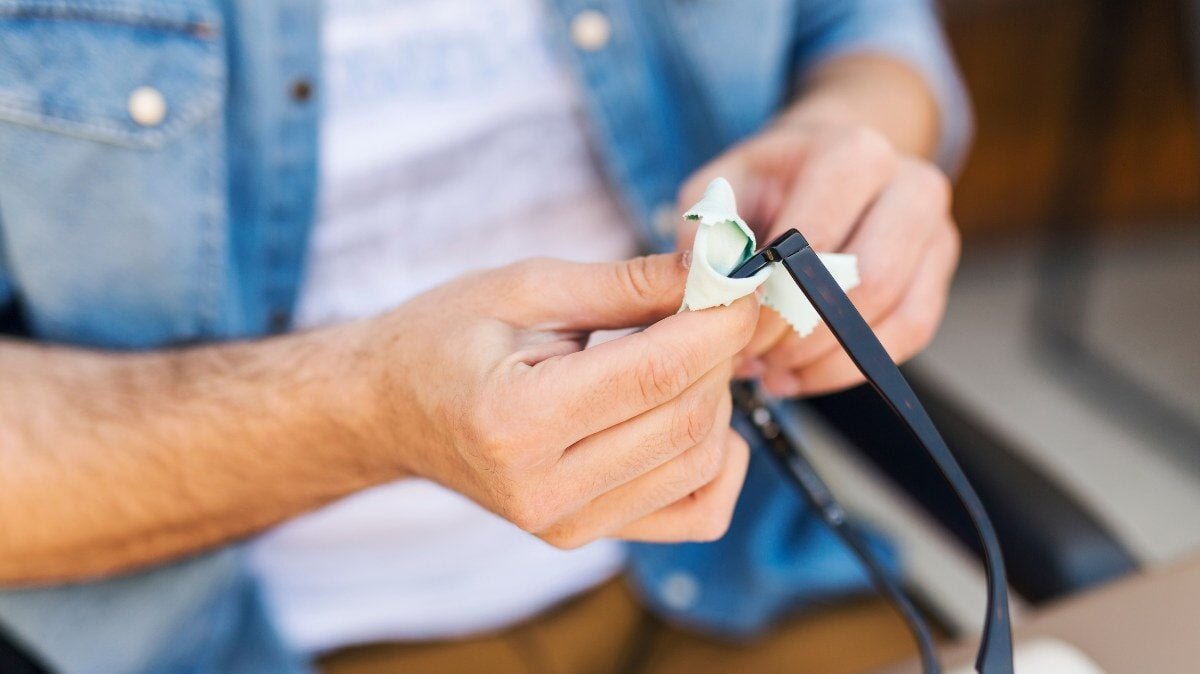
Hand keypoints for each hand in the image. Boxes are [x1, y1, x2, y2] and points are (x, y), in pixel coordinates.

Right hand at [356, 254, 758, 547]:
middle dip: (721, 353)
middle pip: (686, 420)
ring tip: (686, 351)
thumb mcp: (525, 287)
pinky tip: (695, 416)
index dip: (717, 323)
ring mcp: (567, 524)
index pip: (656, 374)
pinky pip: (694, 513)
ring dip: (718, 398)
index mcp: (516, 422)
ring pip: (699, 463)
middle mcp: (544, 489)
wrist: (389, 408)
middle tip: (715, 304)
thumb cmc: (443, 338)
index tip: (742, 282)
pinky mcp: (584, 535)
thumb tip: (714, 270)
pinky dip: (718, 463)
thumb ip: (626, 283)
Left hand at [677, 114, 959, 397]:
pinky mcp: (938, 274)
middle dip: (803, 333)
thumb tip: (706, 280)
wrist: (828, 164)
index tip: (733, 326)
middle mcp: (910, 184)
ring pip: (894, 316)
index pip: (818, 242)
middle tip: (753, 356)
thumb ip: (709, 229)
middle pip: (868, 281)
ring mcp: (935, 230)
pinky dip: (850, 367)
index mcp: (853, 153)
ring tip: (772, 368)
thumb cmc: (770, 180)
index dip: (773, 296)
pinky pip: (908, 335)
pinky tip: (801, 374)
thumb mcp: (723, 185)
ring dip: (825, 357)